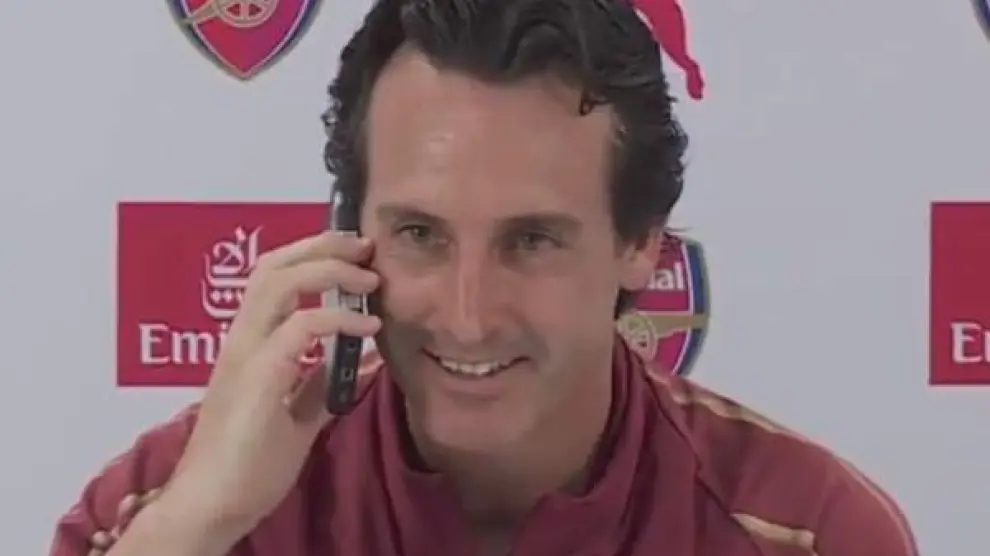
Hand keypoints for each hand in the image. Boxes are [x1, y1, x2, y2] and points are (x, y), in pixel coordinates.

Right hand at [162, 231, 380, 542]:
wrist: (213, 506)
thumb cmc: (250, 466)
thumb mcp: (299, 417)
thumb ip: (322, 384)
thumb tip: (362, 357)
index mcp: (249, 345)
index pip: (274, 278)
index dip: (313, 256)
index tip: (356, 256)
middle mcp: (241, 339)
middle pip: (272, 266)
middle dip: (321, 246)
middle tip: (363, 245)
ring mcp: (245, 354)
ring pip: (278, 282)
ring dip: (329, 270)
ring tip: (370, 280)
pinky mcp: (257, 376)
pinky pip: (300, 328)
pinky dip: (339, 318)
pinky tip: (369, 329)